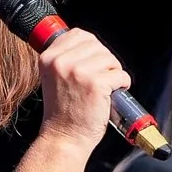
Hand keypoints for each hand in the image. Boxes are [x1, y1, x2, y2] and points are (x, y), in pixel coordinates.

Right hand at [36, 27, 130, 147]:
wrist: (63, 137)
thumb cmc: (62, 112)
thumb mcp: (53, 78)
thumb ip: (65, 59)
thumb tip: (89, 45)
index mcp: (48, 58)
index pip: (78, 34)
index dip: (91, 47)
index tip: (93, 61)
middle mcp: (61, 62)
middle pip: (96, 45)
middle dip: (104, 60)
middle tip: (101, 77)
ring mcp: (79, 71)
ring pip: (110, 58)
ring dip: (113, 72)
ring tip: (106, 87)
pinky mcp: (96, 84)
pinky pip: (120, 74)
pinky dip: (122, 84)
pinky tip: (112, 94)